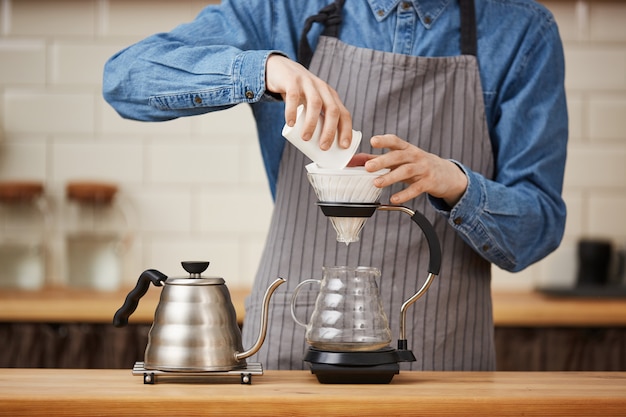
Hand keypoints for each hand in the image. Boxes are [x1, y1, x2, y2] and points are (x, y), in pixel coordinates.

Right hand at [265, 54, 352, 149]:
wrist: (280, 69)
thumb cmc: (299, 93)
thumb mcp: (312, 103)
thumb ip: (317, 118)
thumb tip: (320, 147)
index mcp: (331, 96)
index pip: (344, 113)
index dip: (346, 130)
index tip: (343, 146)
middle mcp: (322, 89)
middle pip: (332, 110)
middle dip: (330, 130)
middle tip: (323, 147)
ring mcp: (308, 83)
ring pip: (315, 103)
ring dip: (312, 123)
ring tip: (306, 138)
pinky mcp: (292, 81)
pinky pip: (294, 96)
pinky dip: (292, 111)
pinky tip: (290, 123)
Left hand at [350, 135, 467, 206]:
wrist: (446, 174)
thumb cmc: (417, 165)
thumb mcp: (399, 159)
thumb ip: (376, 159)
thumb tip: (353, 160)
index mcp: (406, 148)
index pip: (395, 141)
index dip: (384, 140)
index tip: (373, 141)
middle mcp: (415, 156)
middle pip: (398, 156)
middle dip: (382, 161)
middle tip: (368, 167)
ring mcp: (423, 169)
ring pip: (406, 171)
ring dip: (390, 177)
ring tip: (377, 183)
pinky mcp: (429, 182)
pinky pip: (416, 188)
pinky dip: (404, 194)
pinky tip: (394, 198)